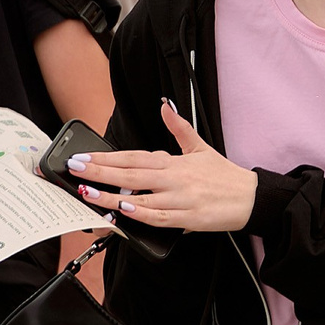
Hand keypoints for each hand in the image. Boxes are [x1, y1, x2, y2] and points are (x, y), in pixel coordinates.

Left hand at [71, 101, 258, 232]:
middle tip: (75, 168)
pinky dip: (141, 214)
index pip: (133, 156)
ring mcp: (180, 198)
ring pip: (140, 197)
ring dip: (112, 196)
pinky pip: (159, 217)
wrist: (250, 198)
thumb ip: (179, 128)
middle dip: (99, 171)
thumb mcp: (201, 147)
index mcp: (174, 162)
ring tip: (88, 193)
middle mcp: (174, 178)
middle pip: (130, 173)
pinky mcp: (188, 218)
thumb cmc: (223, 176)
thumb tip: (165, 106)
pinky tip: (124, 211)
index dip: (107, 156)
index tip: (83, 156)